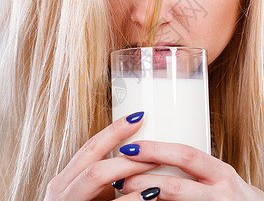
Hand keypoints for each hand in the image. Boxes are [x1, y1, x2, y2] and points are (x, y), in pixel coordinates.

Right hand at [44, 112, 159, 200]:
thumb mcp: (94, 189)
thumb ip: (108, 172)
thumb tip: (139, 151)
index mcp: (67, 177)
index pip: (91, 146)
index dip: (115, 130)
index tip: (138, 116)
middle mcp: (62, 189)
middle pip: (93, 158)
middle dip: (122, 147)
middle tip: (151, 142)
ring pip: (96, 176)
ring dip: (127, 168)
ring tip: (155, 162)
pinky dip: (131, 199)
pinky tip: (151, 194)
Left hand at [117, 141, 263, 200]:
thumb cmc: (232, 193)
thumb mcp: (218, 175)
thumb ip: (194, 166)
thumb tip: (155, 154)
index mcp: (220, 173)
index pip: (185, 155)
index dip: (156, 150)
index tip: (131, 147)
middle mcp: (221, 193)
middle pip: (176, 186)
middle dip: (143, 180)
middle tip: (119, 175)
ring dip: (144, 200)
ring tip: (123, 193)